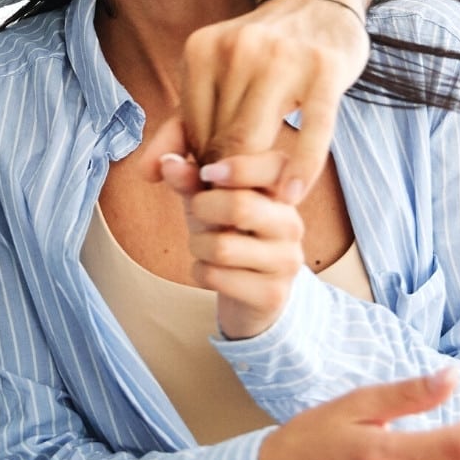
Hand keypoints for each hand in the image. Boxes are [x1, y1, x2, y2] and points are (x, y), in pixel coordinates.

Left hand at [145, 0, 369, 197]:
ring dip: (259, 180)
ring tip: (263, 201)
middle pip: (222, 138)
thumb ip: (178, 126)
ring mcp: (283, 59)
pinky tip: (292, 194)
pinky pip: (312, 131)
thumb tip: (147, 175)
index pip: (193, 129)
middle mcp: (238, 50)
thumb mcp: (213, 78)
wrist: (319, 3)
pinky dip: (300, 168)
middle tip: (238, 201)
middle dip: (229, 176)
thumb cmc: (260, 55)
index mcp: (202, 50)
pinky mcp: (325, 72)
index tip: (217, 185)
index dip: (202, 165)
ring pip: (257, 139)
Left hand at [161, 151, 302, 337]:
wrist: (250, 293)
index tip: (208, 173)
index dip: (236, 168)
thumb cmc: (228, 233)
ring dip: (197, 245)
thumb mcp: (208, 200)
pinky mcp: (272, 295)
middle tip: (198, 213)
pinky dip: (200, 272)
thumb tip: (168, 164)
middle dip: (202, 209)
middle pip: (240, 207)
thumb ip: (191, 179)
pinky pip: (215, 277)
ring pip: (221, 247)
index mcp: (282, 191)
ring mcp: (286, 261)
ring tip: (205, 246)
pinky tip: (213, 272)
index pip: (274, 166)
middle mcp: (291, 223)